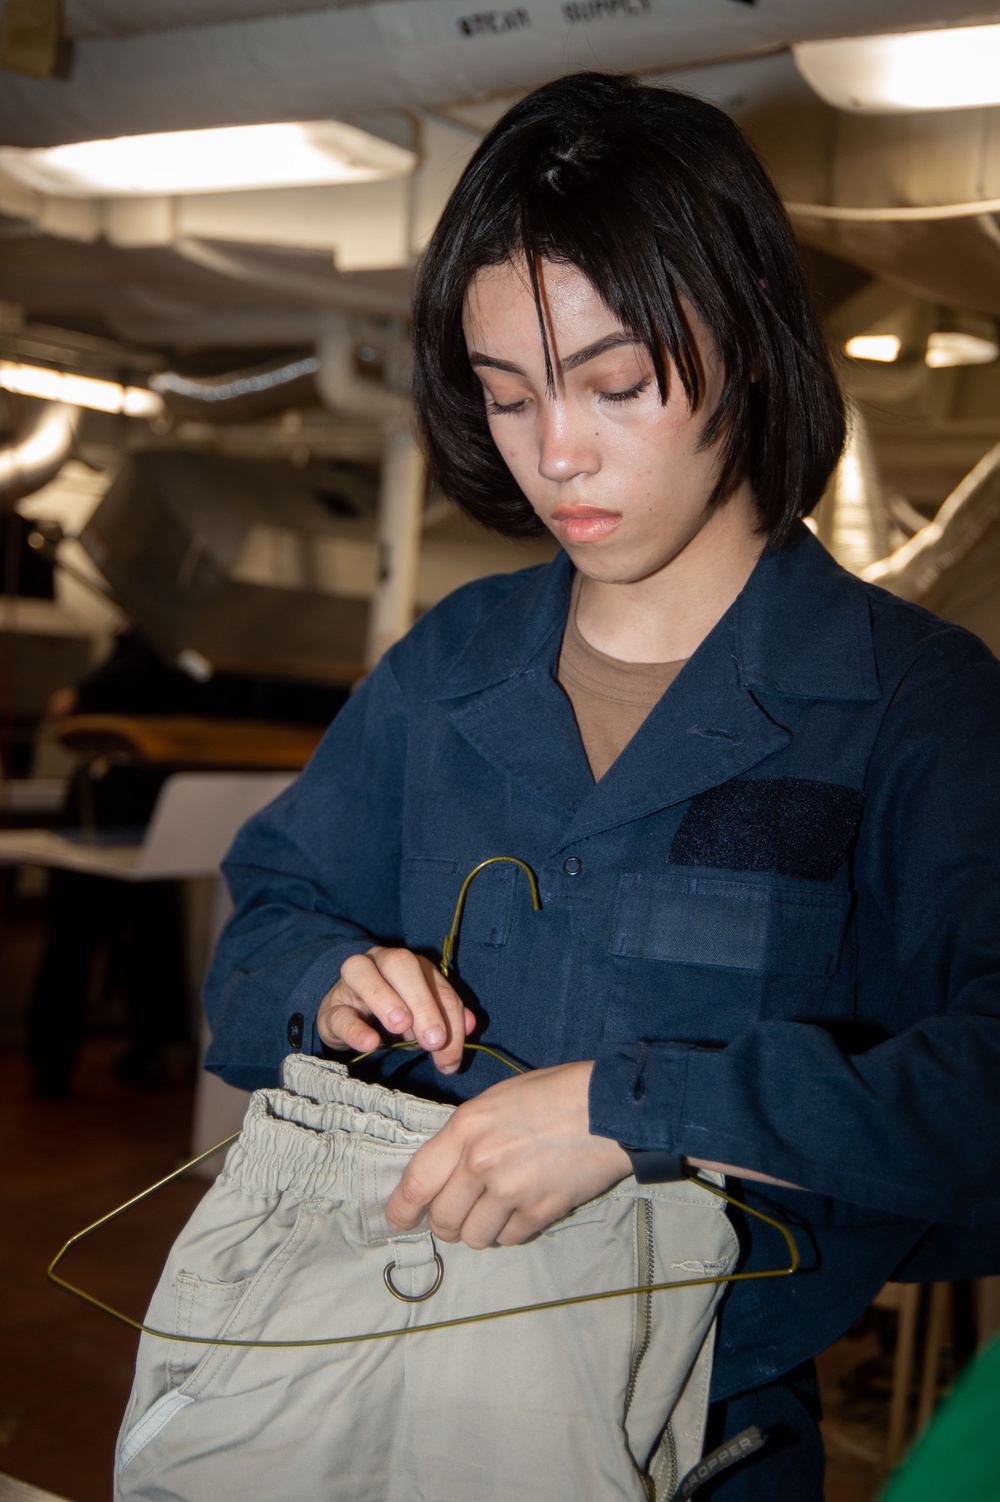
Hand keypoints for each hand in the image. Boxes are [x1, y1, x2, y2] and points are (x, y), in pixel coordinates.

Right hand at [317, 947, 474, 1074]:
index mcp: (411, 964)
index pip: (437, 984)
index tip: (450, 1053)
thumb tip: (472, 1024)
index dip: (449, 1018)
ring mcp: (350, 982)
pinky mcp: (330, 1009)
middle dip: (423, 1001)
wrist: (346, 1020)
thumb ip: (449, 1019)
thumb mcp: (423, 1019)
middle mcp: (380, 962)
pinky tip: (371, 1043)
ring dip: (386, 999)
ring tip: (401, 1026)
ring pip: (363, 973)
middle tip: (434, 1040)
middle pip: (402, 964)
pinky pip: (340, 1012)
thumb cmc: (391, 1015)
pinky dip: (356, 1029)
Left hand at [385, 1060, 631, 1247]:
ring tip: (495, 1212)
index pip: (417, 1181)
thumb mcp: (496, 1101)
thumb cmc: (553, 1094)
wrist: (608, 1107)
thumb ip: (466, 1136)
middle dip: (446, 1224)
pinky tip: (523, 1210)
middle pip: (443, 1219)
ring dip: (480, 1230)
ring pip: (474, 1237)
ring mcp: (512, 1190)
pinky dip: (511, 1231)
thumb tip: (446, 1172)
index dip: (401, 1208)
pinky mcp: (541, 1211)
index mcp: (466, 1128)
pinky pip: (510, 1239)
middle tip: (458, 1217)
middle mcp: (482, 1162)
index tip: (397, 1221)